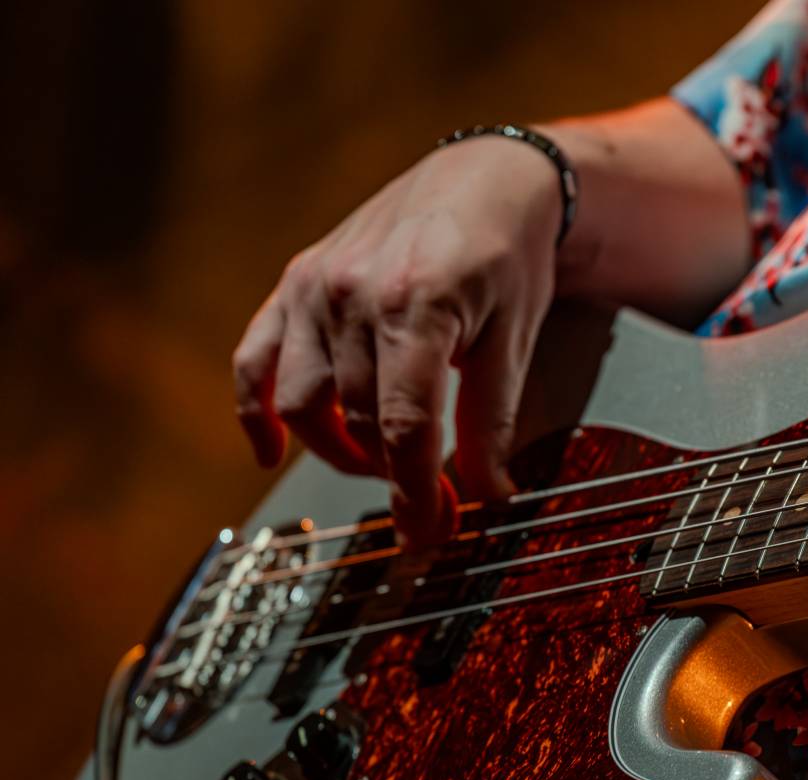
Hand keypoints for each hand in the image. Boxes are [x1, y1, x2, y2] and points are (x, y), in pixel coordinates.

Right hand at [232, 134, 564, 543]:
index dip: (415, 493)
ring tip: (384, 463)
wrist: (483, 178)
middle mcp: (352, 294)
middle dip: (389, 479)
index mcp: (417, 304)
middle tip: (428, 507)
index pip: (404, 425)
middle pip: (355, 421)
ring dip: (337, 450)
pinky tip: (270, 453)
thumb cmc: (506, 256)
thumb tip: (489, 496)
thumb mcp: (516, 338)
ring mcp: (314, 288)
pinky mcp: (293, 285)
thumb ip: (493, 420)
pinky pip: (252, 361)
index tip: (431, 533)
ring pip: (300, 402)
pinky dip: (254, 413)